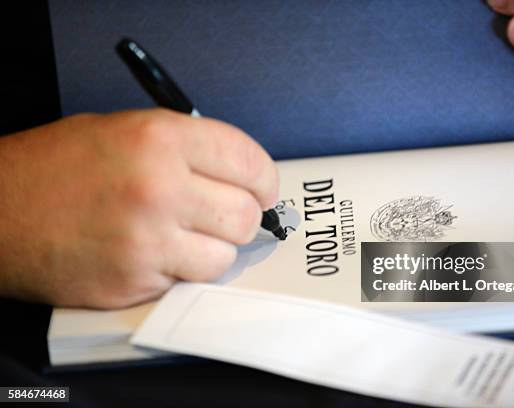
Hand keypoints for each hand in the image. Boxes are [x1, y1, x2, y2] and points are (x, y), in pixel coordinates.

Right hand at [0, 109, 278, 308]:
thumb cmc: (56, 168)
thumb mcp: (123, 131)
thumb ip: (186, 150)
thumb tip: (239, 174)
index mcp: (160, 138)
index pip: (248, 160)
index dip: (265, 179)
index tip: (264, 190)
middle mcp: (160, 186)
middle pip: (246, 214)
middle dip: (242, 217)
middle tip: (222, 215)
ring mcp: (148, 240)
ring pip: (226, 255)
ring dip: (213, 249)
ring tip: (183, 237)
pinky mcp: (135, 281)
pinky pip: (190, 281)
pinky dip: (183, 271)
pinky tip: (155, 254)